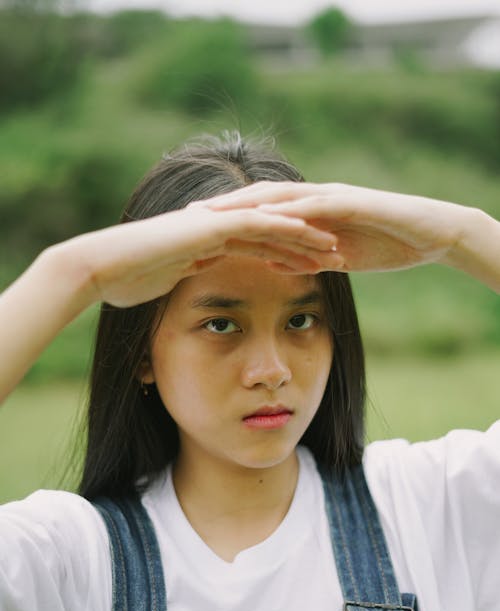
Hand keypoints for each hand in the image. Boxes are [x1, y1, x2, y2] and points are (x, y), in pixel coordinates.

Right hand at [66, 202, 340, 307]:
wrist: (105, 267)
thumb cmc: (129, 279)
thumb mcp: (169, 281)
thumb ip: (189, 274)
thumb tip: (198, 279)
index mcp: (213, 241)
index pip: (263, 247)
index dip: (294, 256)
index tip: (321, 269)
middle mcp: (219, 226)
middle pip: (276, 233)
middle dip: (310, 246)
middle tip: (343, 257)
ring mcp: (215, 222)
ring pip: (272, 225)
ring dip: (307, 236)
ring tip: (339, 249)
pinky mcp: (210, 224)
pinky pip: (254, 223)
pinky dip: (283, 227)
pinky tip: (311, 233)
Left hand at [205, 181, 493, 276]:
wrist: (428, 235)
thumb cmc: (383, 245)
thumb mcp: (334, 257)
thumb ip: (303, 256)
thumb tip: (271, 261)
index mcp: (307, 211)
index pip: (260, 210)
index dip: (227, 217)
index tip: (193, 227)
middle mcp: (313, 198)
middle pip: (260, 197)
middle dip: (224, 205)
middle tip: (187, 214)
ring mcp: (331, 197)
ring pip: (281, 196)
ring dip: (247, 203)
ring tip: (216, 212)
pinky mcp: (351, 203)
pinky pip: (316, 206)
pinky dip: (291, 212)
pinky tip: (268, 217)